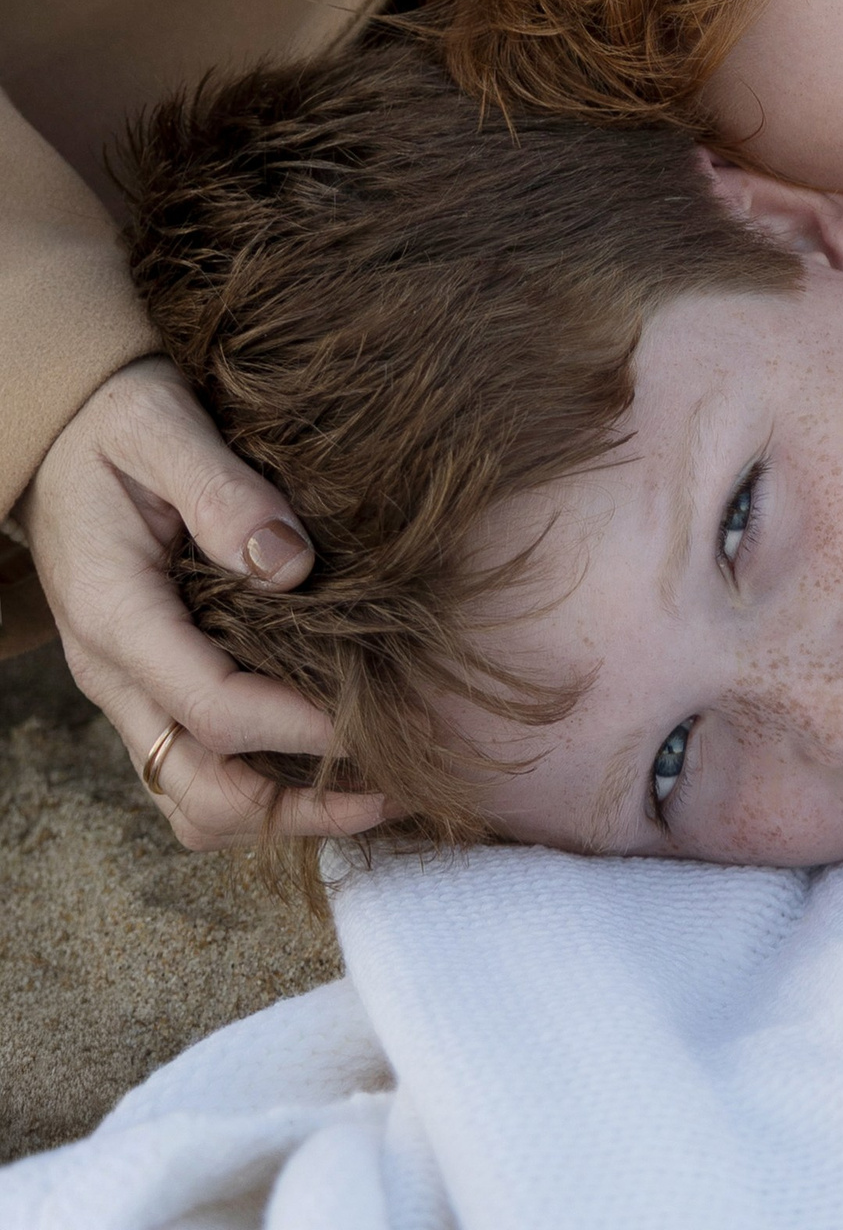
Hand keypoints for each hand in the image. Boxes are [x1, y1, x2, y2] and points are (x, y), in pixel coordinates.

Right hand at [18, 356, 388, 852]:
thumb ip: (225, 494)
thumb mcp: (165, 429)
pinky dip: (258, 782)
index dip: (295, 726)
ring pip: (191, 799)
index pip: (209, 707)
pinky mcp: (150, 683)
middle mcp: (115, 673)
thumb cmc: (116, 423)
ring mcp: (129, 688)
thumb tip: (291, 566)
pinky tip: (325, 760)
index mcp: (115, 616)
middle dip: (292, 807)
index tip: (372, 720)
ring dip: (276, 811)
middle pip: (197, 790)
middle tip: (389, 788)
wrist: (61, 430)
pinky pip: (194, 767)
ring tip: (369, 792)